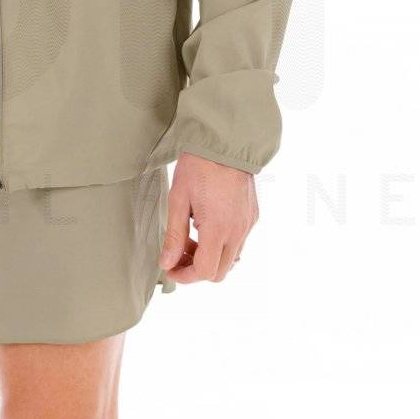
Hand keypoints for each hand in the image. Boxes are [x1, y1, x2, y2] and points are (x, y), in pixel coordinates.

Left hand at [159, 152, 257, 284]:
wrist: (226, 142)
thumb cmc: (199, 166)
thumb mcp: (178, 200)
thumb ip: (174, 235)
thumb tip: (167, 263)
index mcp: (218, 228)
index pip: (205, 271)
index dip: (185, 276)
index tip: (170, 268)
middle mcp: (238, 230)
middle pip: (220, 272)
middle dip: (196, 269)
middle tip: (177, 254)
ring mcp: (248, 224)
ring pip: (231, 260)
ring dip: (210, 257)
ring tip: (190, 237)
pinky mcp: (252, 217)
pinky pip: (238, 243)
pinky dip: (221, 244)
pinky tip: (205, 226)